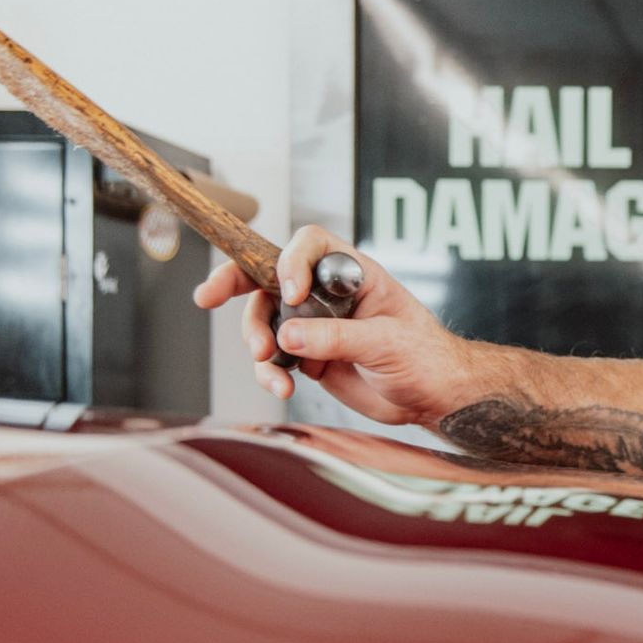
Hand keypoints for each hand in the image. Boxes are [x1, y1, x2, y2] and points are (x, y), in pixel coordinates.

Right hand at [192, 225, 487, 425]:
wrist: (434, 397)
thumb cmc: (425, 357)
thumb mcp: (386, 342)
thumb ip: (336, 338)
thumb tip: (287, 335)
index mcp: (353, 273)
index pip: (311, 245)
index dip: (290, 260)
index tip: (288, 290)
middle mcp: (327, 294)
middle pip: (268, 276)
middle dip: (234, 283)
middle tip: (208, 297)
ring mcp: (314, 325)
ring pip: (264, 321)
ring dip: (256, 340)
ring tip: (268, 363)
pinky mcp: (308, 356)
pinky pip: (274, 358)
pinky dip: (270, 372)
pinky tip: (281, 386)